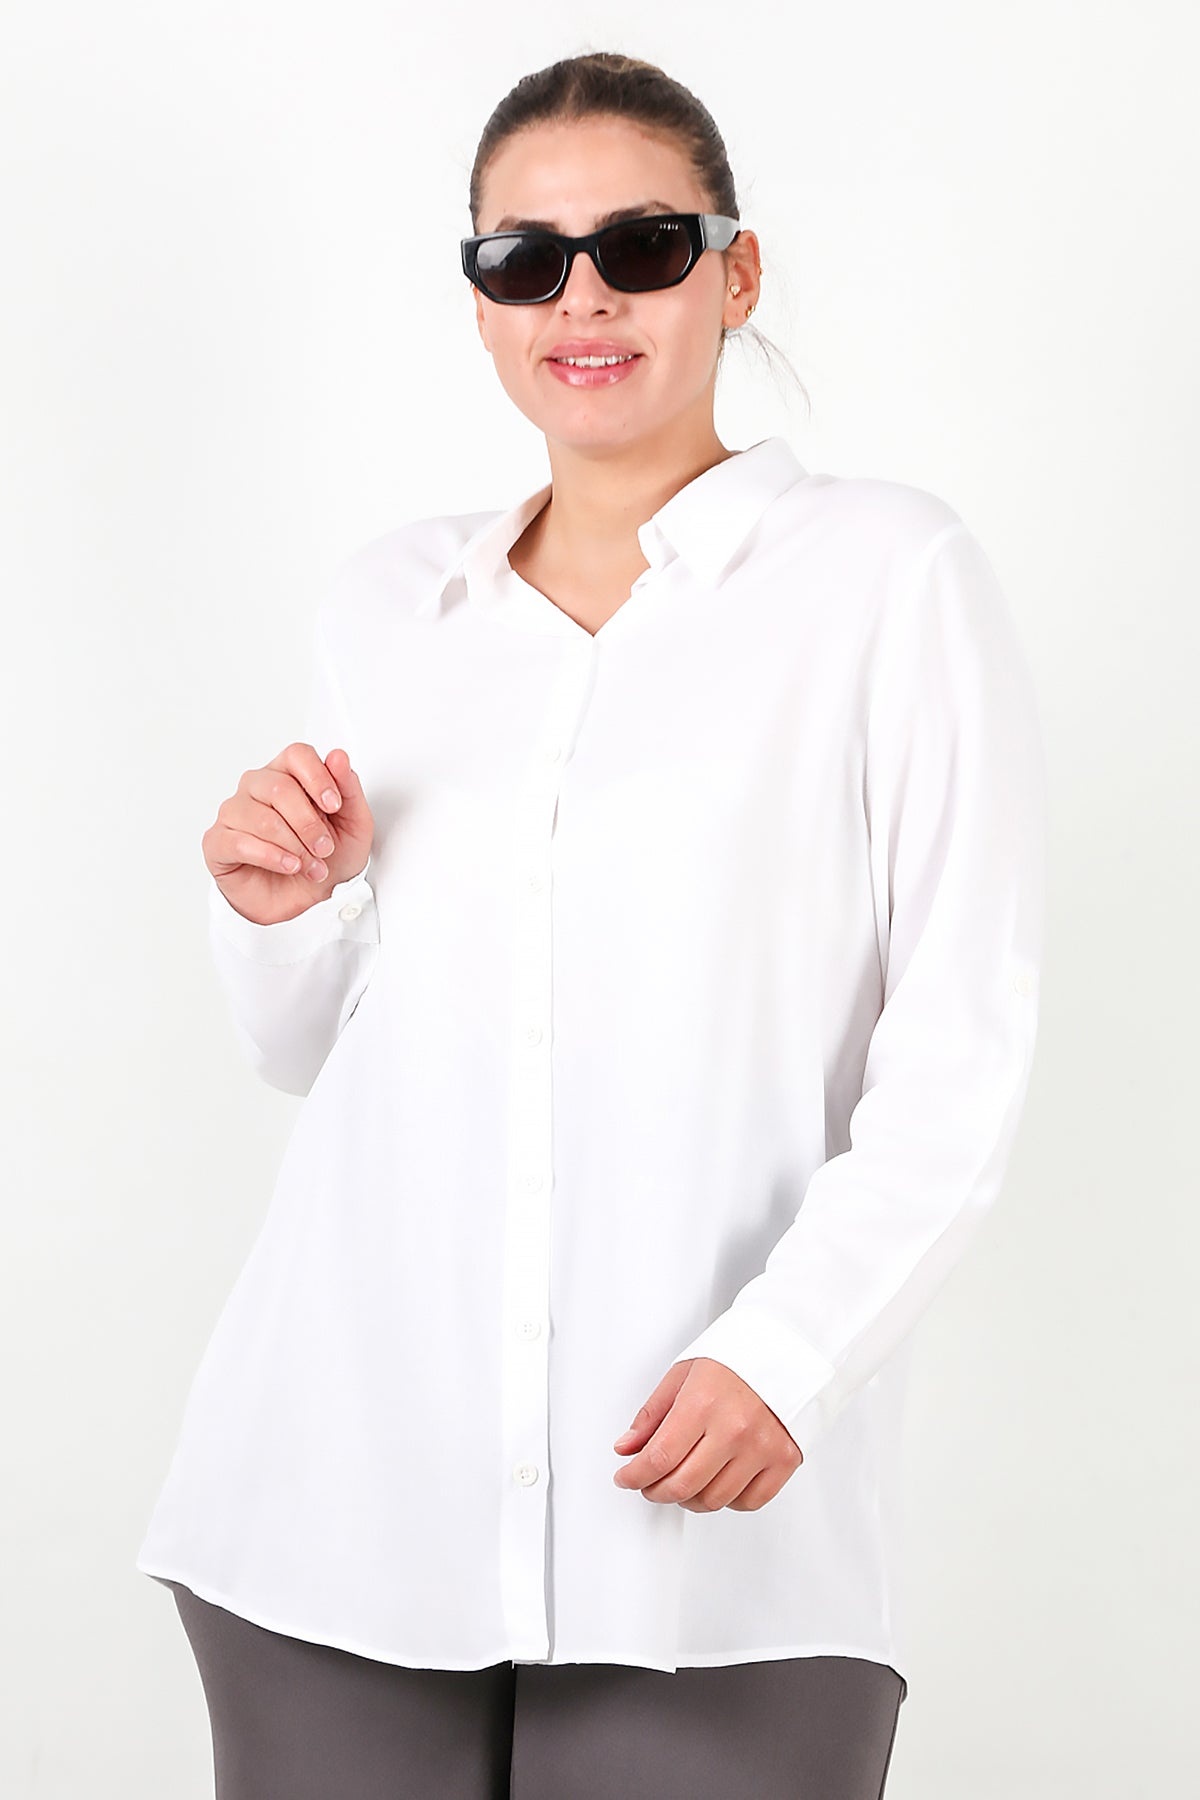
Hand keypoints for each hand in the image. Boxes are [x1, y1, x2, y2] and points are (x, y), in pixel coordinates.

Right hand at [203, 743, 374, 925]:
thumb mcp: (354, 826)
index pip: (296, 754)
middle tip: (325, 848)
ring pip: (260, 817)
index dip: (317, 777)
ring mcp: (233, 812)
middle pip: (279, 787)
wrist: (310, 902)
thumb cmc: (329, 858)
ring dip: (294, 846)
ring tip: (310, 866)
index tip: (334, 806)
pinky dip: (270, 856)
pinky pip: (238, 841)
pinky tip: (288, 866)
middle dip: (309, 824)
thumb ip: (349, 789)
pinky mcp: (217, 842)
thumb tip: (338, 756)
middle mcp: (257, 787)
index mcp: (289, 775)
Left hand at [611, 1357, 803, 1512]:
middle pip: (683, 1486)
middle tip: (648, 1484)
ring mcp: (762, 1447)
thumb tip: (627, 1448)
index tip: (625, 1478)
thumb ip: (652, 1415)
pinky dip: (728, 1501)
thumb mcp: (682, 1375)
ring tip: (683, 1481)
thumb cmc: (734, 1358)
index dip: (634, 1476)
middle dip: (655, 1492)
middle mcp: (735, 1429)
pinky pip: (749, 1502)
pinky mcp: (785, 1459)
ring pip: (714, 1500)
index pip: (659, 1458)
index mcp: (703, 1404)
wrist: (785, 1348)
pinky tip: (718, 1482)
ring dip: (689, 1499)